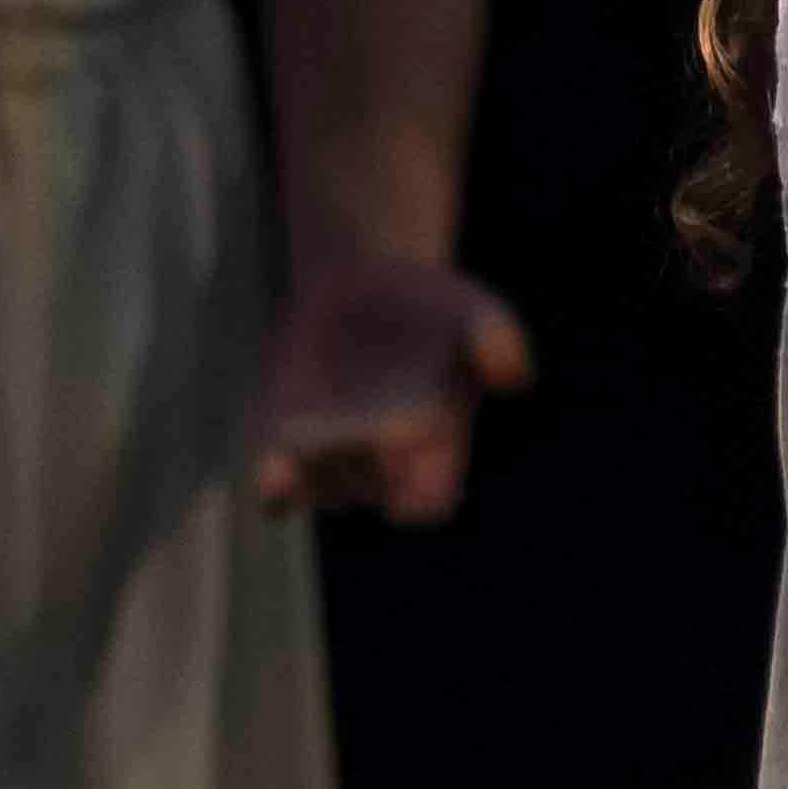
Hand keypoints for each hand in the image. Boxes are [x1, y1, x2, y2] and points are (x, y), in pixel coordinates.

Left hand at [248, 252, 532, 523]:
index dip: (422, 485)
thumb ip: (495, 338)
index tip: (421, 433)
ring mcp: (332, 461)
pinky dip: (276, 483)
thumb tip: (513, 377)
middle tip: (360, 425)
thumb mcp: (469, 310)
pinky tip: (273, 468)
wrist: (365, 287)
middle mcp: (384, 469)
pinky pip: (277, 487)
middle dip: (359, 463)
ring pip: (320, 487)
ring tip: (297, 446)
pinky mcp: (285, 445)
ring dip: (310, 470)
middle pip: (366, 490)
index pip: (429, 501)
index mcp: (437, 452)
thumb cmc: (430, 308)